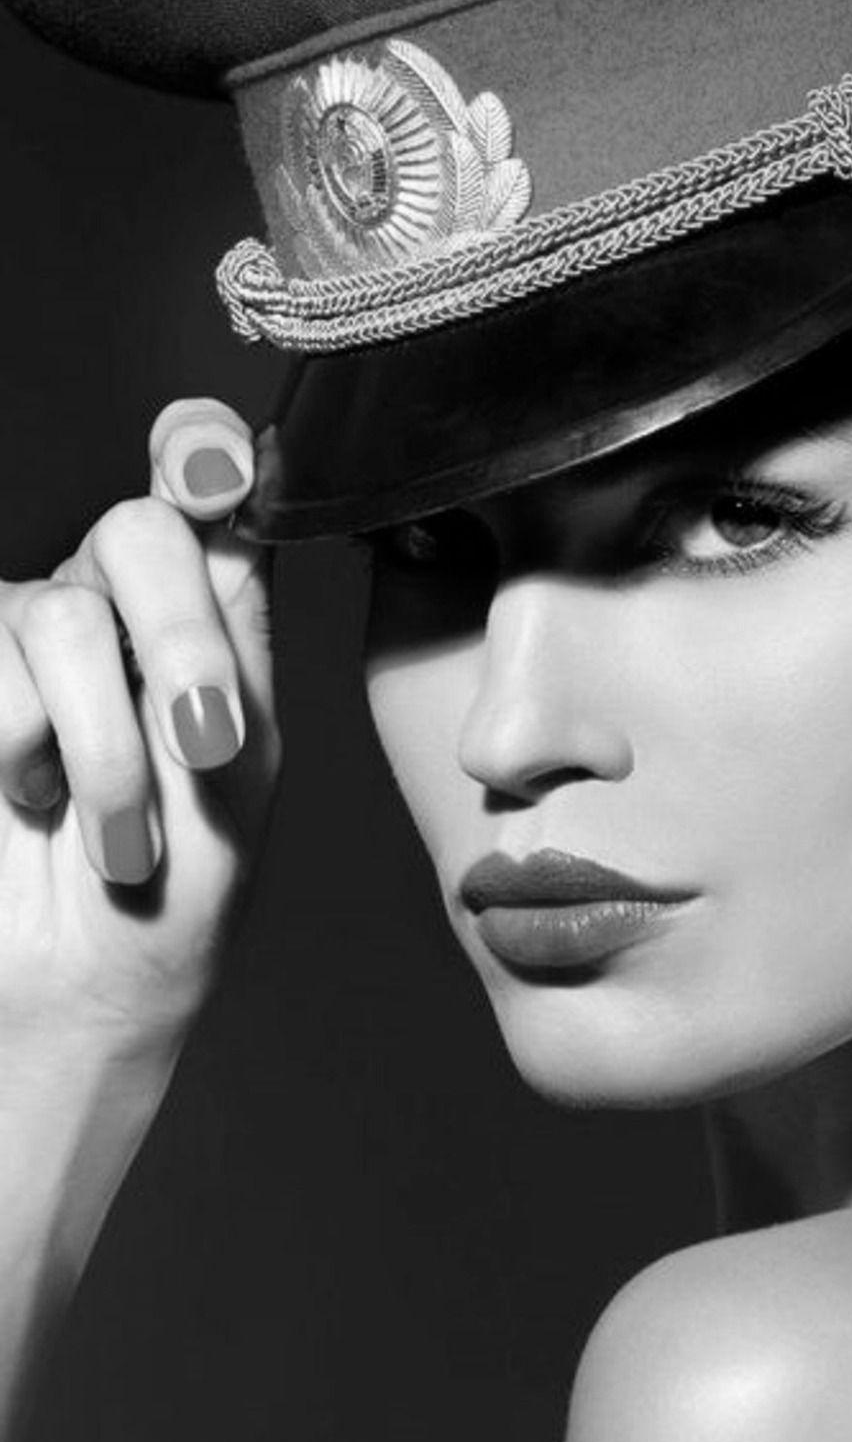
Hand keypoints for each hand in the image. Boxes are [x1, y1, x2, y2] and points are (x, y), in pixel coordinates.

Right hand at [0, 398, 278, 1066]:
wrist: (82, 989)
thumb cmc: (178, 891)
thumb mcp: (238, 770)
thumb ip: (231, 641)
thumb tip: (231, 506)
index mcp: (205, 616)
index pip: (205, 494)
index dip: (206, 452)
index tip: (217, 471)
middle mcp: (112, 605)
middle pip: (138, 532)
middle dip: (182, 644)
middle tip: (201, 745)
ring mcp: (23, 637)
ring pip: (62, 619)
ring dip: (104, 750)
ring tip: (118, 835)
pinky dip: (23, 755)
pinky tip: (29, 804)